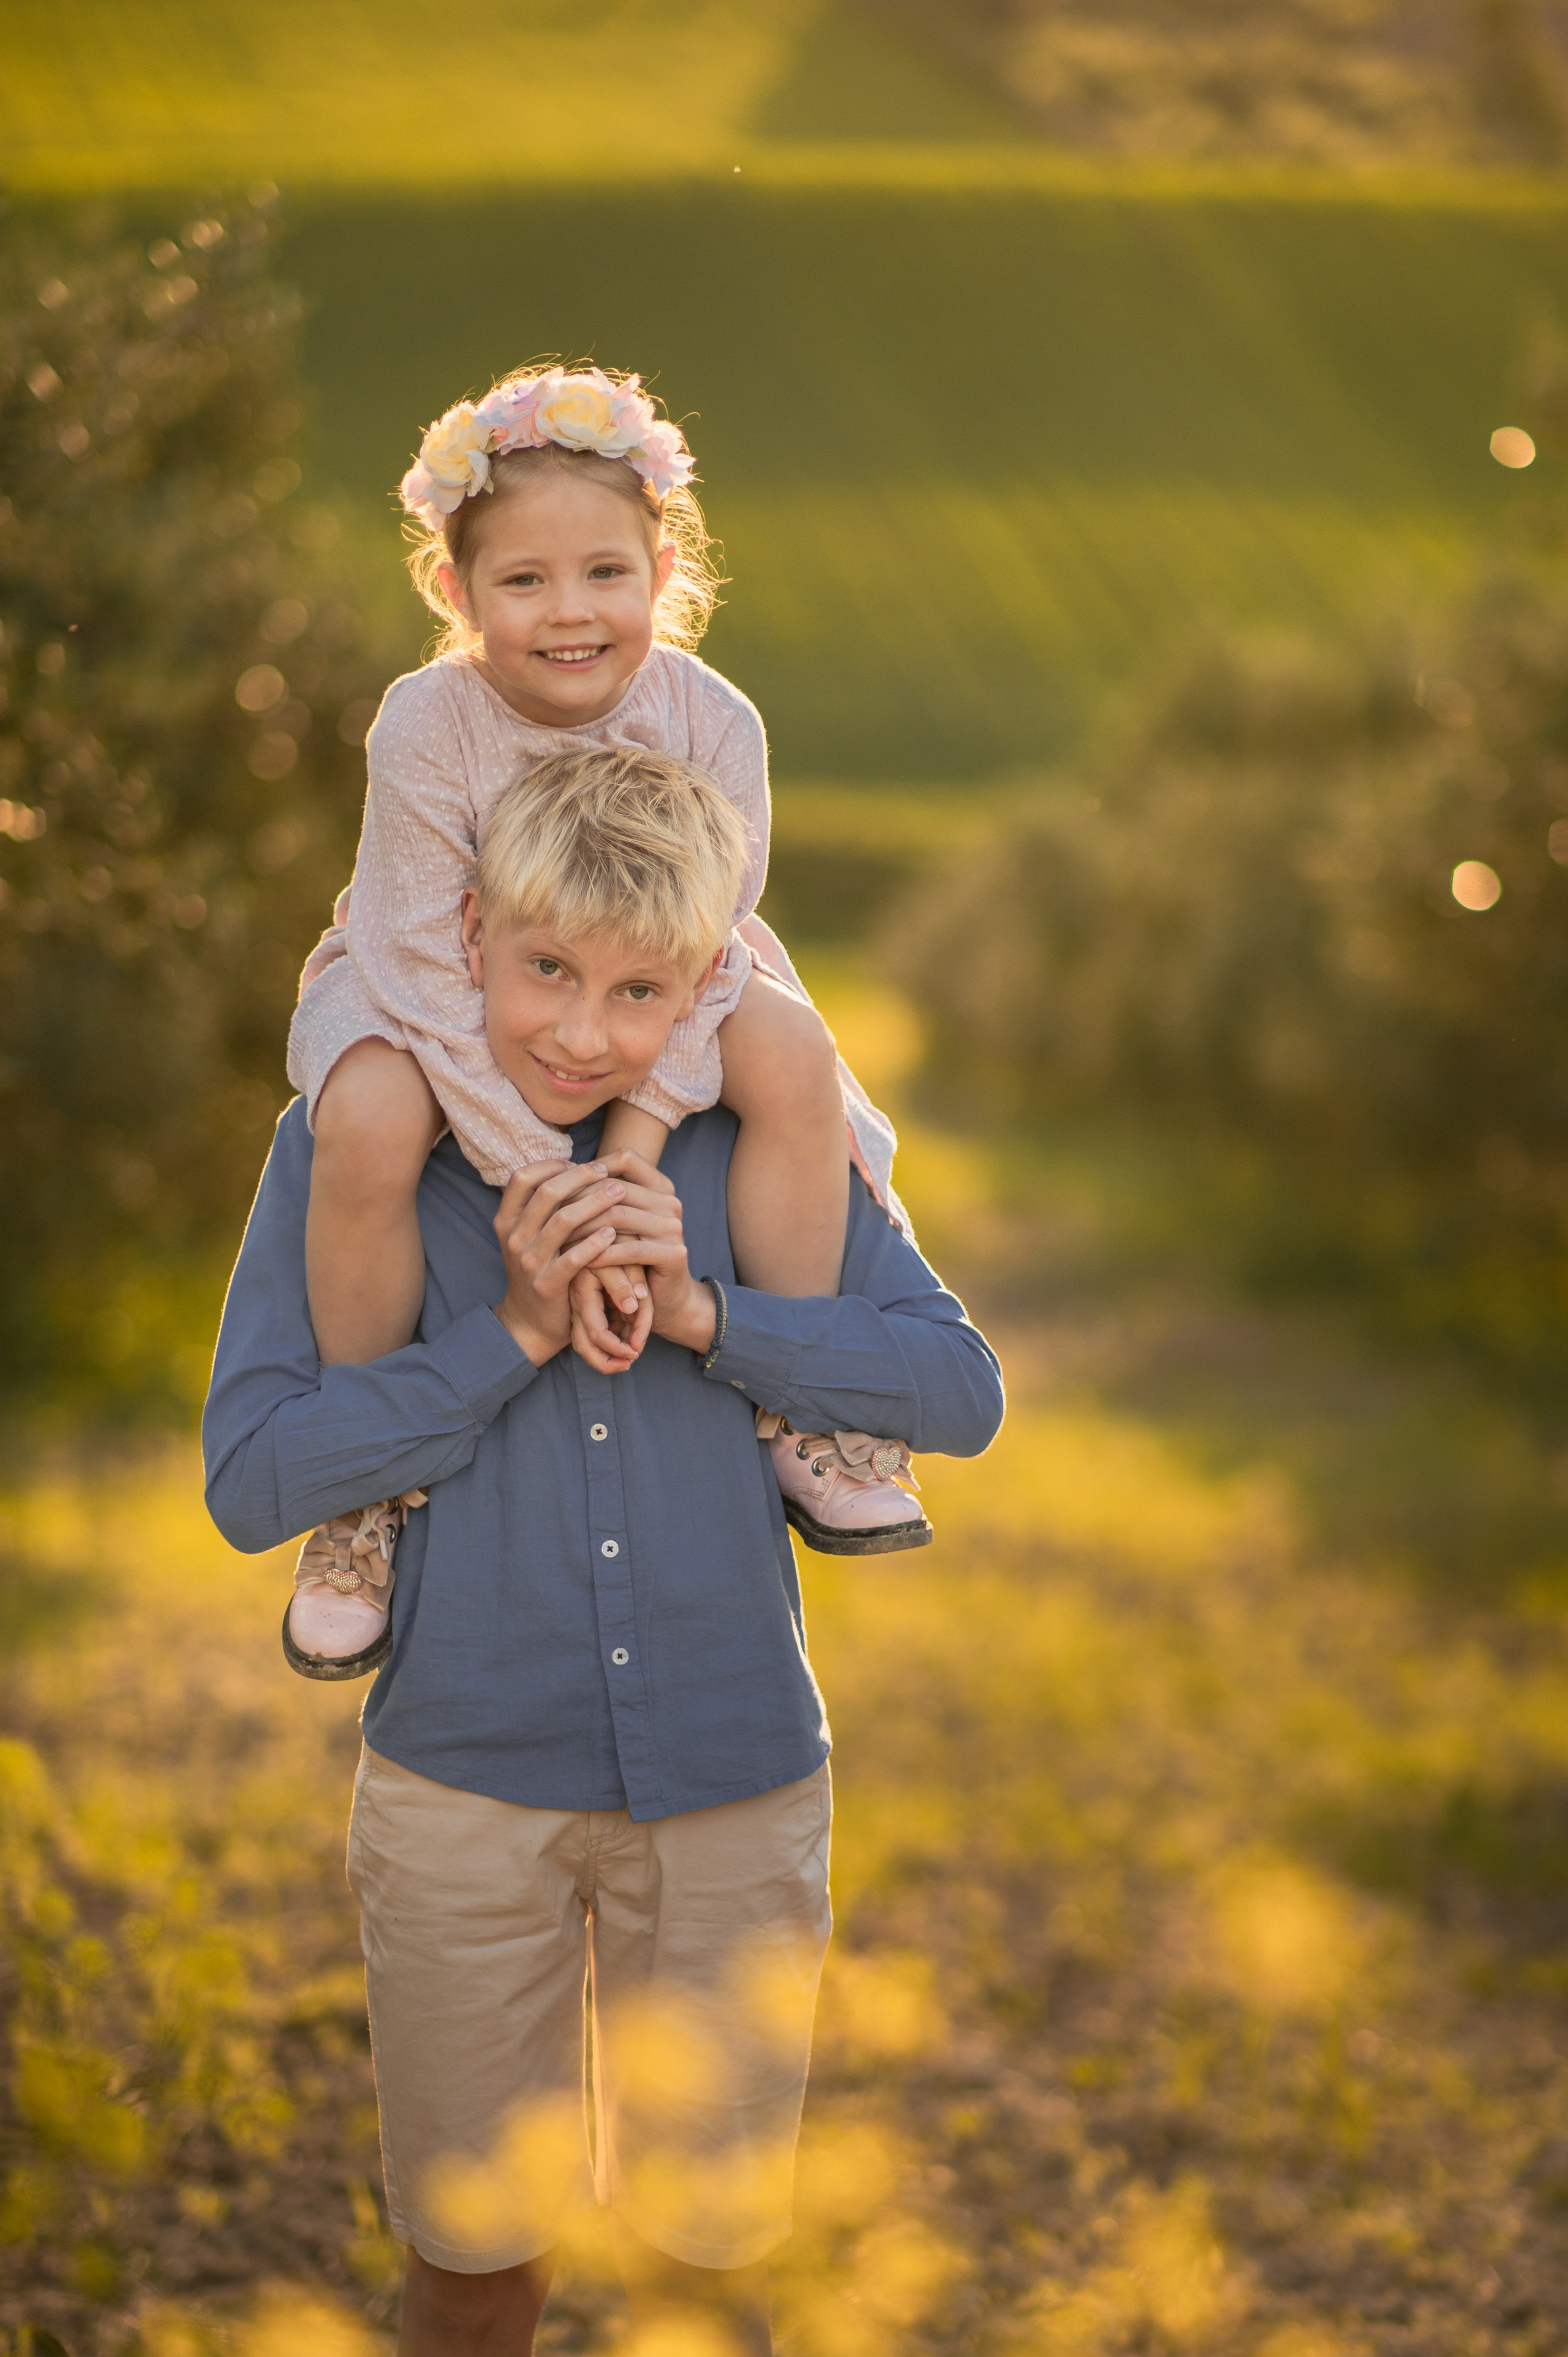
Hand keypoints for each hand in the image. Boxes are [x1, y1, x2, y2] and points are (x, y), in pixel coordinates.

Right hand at [491, 1160, 631, 1365]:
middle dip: (580, 1177)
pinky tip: (613, 1233)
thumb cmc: (539, 1268)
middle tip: (607, 1170)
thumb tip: (569, 1165)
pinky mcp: (547, 1286)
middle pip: (546, 1193)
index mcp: (506, 1220)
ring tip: (619, 1192)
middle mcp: (512, 1238)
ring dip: (594, 1202)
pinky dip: (595, 1242)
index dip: (552, 1165)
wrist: (530, 1322)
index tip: (579, 1162)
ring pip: (562, 1221)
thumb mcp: (529, 1235)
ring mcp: (528, 1263)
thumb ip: (541, 1206)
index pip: (523, 1177)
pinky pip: (573, 1258)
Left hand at [570, 1151, 716, 1357]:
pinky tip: (580, 1260)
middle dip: (579, 1199)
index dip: (591, 1167)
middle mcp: (670, 1201)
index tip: (561, 1182)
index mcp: (660, 1186)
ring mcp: (674, 1227)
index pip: (625, 1158)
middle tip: (548, 1210)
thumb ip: (599, 1196)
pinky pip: (630, 1250)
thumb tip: (555, 1170)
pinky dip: (602, 1254)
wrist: (662, 1299)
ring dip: (585, 1227)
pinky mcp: (674, 1254)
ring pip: (620, 1217)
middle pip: (616, 1188)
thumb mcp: (615, 1223)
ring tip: (558, 1236)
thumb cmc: (629, 1258)